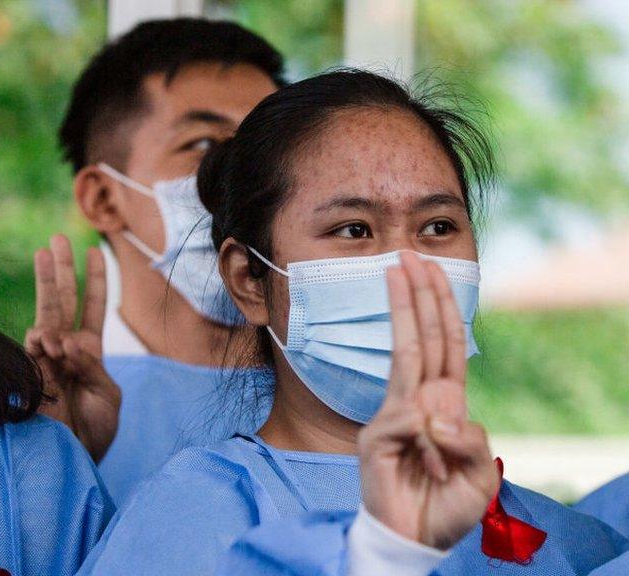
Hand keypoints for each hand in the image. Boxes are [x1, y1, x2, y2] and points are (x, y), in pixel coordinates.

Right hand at [25, 234, 119, 461]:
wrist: (74, 457)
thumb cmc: (94, 431)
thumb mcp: (109, 395)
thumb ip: (94, 366)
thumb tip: (68, 342)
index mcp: (89, 351)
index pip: (92, 307)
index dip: (94, 279)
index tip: (95, 250)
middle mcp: (67, 348)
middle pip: (64, 300)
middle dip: (61, 269)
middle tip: (57, 238)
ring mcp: (47, 357)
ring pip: (46, 311)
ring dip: (47, 280)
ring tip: (46, 250)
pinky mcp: (32, 371)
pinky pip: (36, 344)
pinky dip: (45, 339)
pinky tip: (54, 343)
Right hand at [359, 251, 498, 550]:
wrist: (415, 541)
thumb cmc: (447, 508)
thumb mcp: (481, 476)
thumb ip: (472, 442)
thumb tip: (437, 414)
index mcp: (444, 407)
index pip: (444, 347)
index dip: (440, 308)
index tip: (429, 271)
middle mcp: (418, 403)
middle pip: (423, 338)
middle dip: (419, 294)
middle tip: (407, 255)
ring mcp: (394, 418)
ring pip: (406, 356)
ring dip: (406, 310)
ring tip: (399, 272)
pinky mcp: (376, 439)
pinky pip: (406, 420)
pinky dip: (426, 434)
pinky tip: (432, 458)